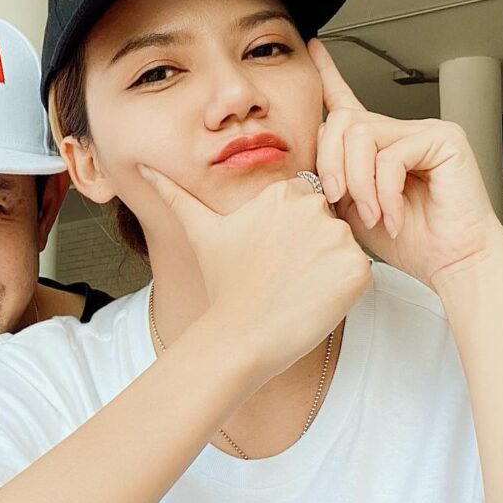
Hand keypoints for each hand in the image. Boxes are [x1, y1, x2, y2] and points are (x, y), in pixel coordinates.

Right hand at [138, 165, 369, 378]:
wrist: (241, 336)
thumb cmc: (222, 286)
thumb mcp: (201, 232)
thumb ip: (175, 193)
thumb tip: (143, 166)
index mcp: (281, 193)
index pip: (302, 200)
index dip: (288, 231)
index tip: (270, 255)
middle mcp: (314, 208)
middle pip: (325, 221)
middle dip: (310, 246)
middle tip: (282, 274)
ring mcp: (339, 239)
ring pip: (342, 246)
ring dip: (326, 267)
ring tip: (295, 288)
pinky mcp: (358, 270)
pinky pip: (359, 272)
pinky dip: (342, 288)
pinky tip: (313, 299)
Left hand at [309, 40, 502, 289]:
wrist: (448, 262)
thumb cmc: (404, 239)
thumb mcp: (349, 207)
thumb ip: (329, 177)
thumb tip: (302, 160)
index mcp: (374, 144)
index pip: (345, 101)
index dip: (325, 74)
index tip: (309, 48)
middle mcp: (398, 130)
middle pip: (341, 122)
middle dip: (330, 164)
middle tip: (336, 199)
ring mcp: (422, 130)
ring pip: (361, 138)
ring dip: (358, 183)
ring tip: (372, 214)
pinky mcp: (443, 138)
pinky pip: (391, 156)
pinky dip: (385, 193)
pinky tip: (393, 215)